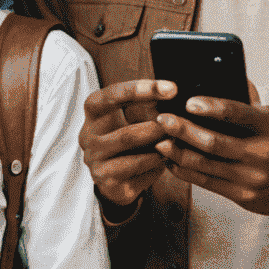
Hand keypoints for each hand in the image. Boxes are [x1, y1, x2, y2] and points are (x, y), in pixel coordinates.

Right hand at [80, 79, 173, 208]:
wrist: (114, 179)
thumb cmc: (127, 144)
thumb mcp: (132, 121)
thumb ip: (146, 108)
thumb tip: (174, 95)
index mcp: (93, 114)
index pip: (110, 97)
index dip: (138, 90)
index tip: (171, 88)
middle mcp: (88, 136)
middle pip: (125, 132)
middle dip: (158, 127)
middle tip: (180, 123)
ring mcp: (94, 159)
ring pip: (133, 152)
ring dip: (159, 145)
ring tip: (177, 140)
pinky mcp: (105, 178)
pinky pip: (136, 167)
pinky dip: (155, 161)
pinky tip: (166, 157)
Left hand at [155, 83, 268, 220]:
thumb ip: (249, 102)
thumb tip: (220, 75)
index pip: (237, 113)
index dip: (211, 107)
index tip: (188, 101)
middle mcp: (264, 153)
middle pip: (213, 142)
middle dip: (182, 130)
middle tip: (161, 119)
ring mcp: (254, 178)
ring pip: (205, 164)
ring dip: (176, 152)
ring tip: (159, 141)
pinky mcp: (246, 197)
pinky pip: (206, 182)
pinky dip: (184, 170)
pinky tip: (171, 160)